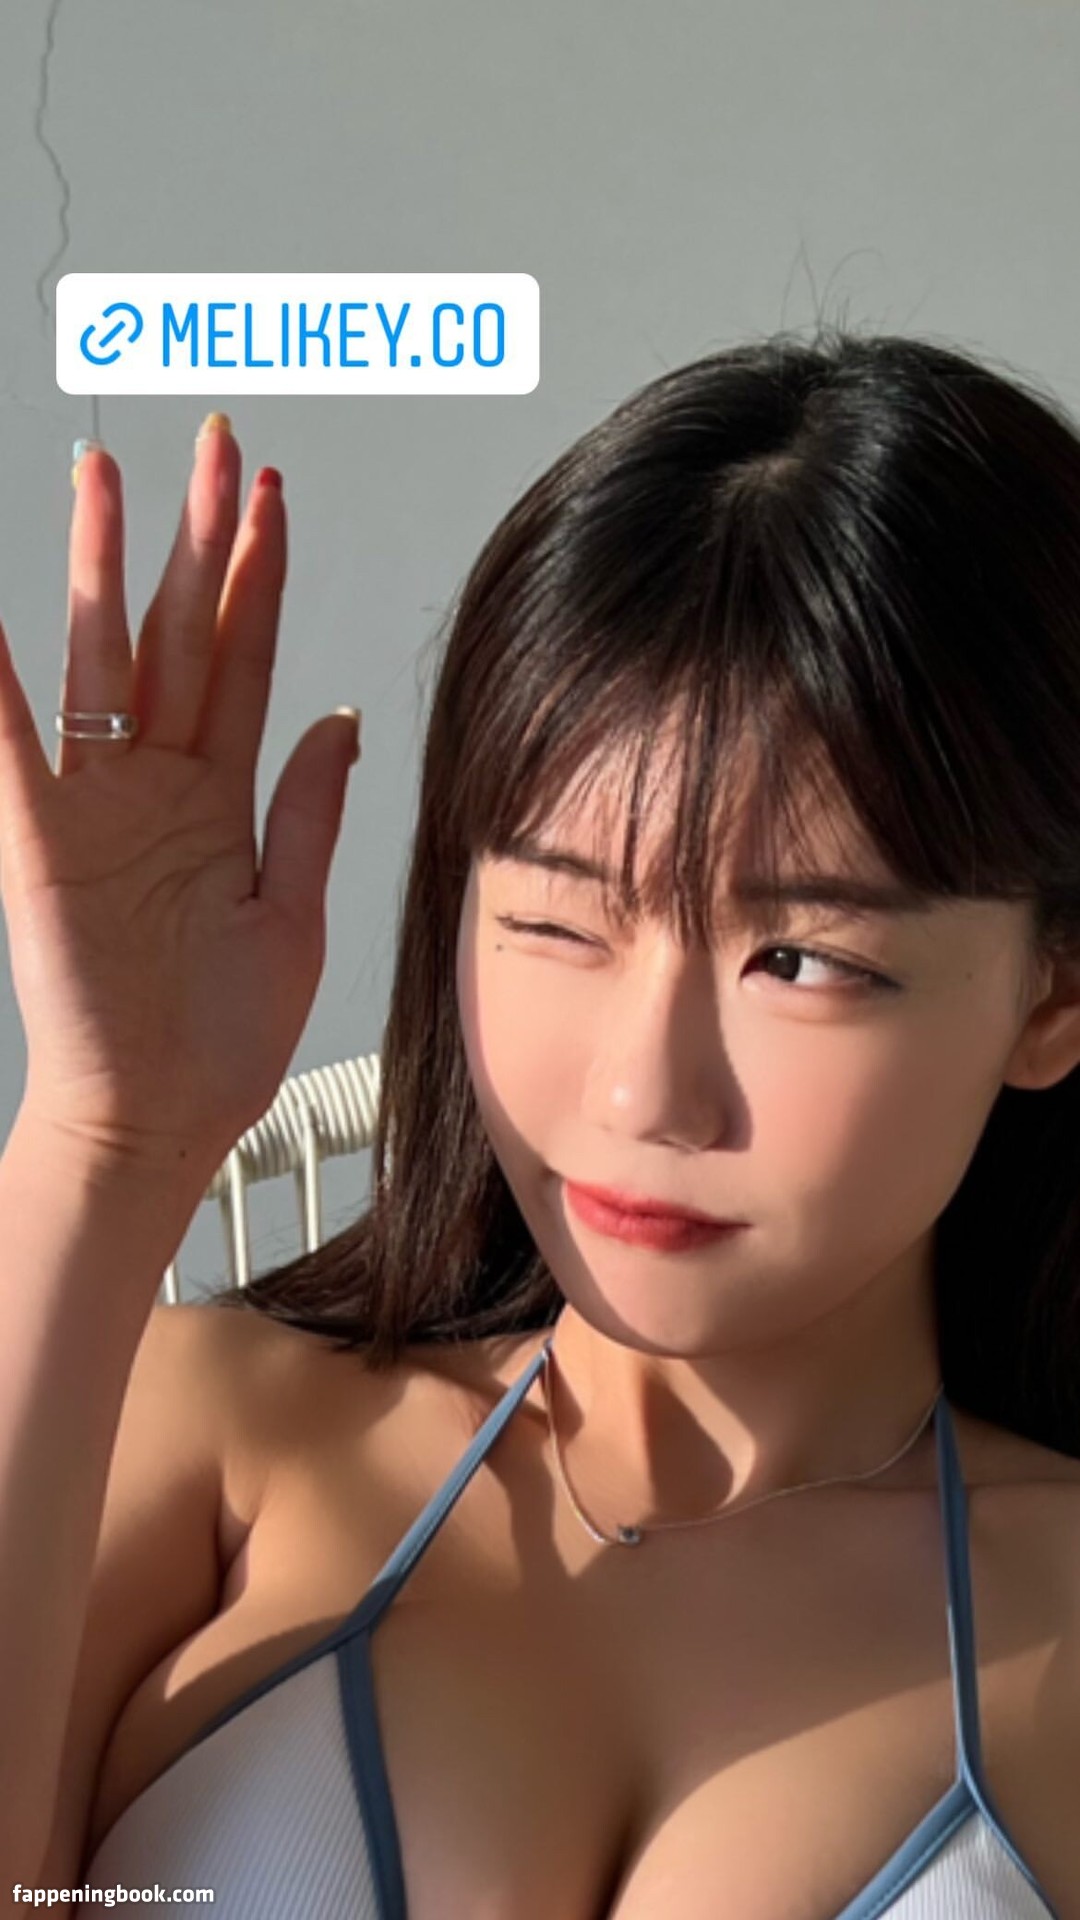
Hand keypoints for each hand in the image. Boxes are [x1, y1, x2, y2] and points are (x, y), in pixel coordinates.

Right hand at [0, 422, 360, 1179]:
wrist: (159, 1120)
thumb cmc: (220, 1037)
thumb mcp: (293, 913)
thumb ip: (309, 808)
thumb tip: (341, 719)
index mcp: (221, 796)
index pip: (244, 658)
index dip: (257, 576)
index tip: (268, 496)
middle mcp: (157, 784)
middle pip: (177, 634)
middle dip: (192, 538)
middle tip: (208, 449)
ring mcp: (96, 805)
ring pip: (100, 662)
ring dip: (101, 569)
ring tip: (103, 479)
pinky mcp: (42, 843)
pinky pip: (14, 747)